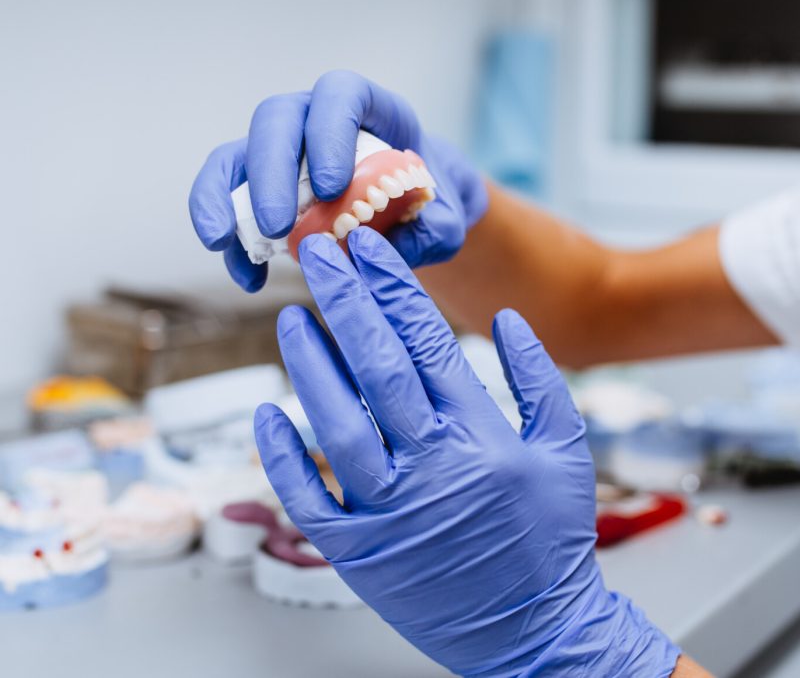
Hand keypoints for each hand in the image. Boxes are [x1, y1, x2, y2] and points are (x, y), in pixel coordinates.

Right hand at [188, 70, 487, 292]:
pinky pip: (227, 202)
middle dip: (270, 173)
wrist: (413, 211)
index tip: (332, 187)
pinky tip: (248, 277)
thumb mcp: (445, 219)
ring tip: (223, 243)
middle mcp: (314, 119)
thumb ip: (433, 230)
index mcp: (367, 109)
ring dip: (223, 199)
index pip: (340, 94)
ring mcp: (281, 151)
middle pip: (276, 121)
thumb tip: (389, 251)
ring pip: (236, 156)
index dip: (329, 131)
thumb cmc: (429, 203)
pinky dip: (231, 240)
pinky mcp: (259, 187)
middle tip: (279, 226)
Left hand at [255, 228, 679, 676]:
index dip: (393, 290)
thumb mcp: (569, 450)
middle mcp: (431, 469)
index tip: (368, 249)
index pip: (427, 343)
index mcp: (481, 438)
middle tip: (318, 254)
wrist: (536, 631)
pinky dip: (284, 456)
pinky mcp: (359, 553)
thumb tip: (507, 318)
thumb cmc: (552, 538)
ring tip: (291, 317)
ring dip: (308, 366)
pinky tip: (267, 411)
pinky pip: (309, 498)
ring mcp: (389, 513)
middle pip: (377, 368)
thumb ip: (541, 378)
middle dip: (344, 302)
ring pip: (336, 424)